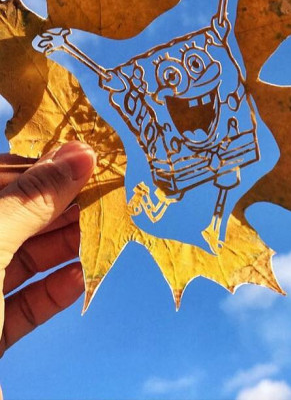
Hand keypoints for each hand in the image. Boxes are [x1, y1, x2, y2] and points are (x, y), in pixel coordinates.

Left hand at [0, 142, 94, 355]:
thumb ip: (34, 198)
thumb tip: (81, 152)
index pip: (0, 176)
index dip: (44, 166)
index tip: (90, 160)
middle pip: (15, 218)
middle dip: (62, 208)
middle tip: (110, 198)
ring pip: (21, 262)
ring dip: (65, 249)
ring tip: (105, 235)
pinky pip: (20, 308)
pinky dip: (52, 293)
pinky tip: (80, 280)